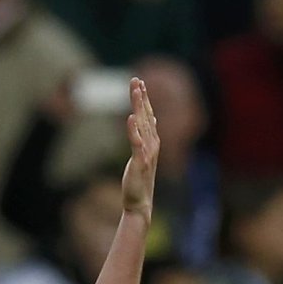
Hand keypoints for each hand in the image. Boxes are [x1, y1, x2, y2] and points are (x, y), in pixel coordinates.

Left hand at [120, 76, 159, 215]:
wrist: (140, 203)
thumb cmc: (140, 180)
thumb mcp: (143, 154)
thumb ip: (146, 136)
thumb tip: (152, 119)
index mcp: (152, 142)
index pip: (148, 115)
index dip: (144, 99)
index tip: (139, 82)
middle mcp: (152, 144)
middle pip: (146, 115)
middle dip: (141, 97)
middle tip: (136, 80)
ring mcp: (147, 152)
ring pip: (142, 125)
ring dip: (139, 106)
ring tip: (135, 91)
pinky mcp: (140, 162)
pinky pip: (136, 143)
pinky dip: (134, 130)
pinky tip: (130, 118)